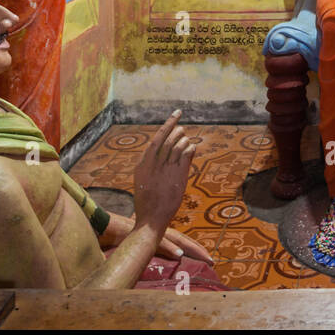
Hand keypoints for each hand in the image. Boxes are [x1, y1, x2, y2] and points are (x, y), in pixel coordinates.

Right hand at [97, 212, 212, 260]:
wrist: (103, 224)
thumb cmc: (118, 232)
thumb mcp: (136, 239)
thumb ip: (145, 244)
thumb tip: (151, 255)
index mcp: (157, 231)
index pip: (179, 238)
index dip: (193, 247)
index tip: (206, 256)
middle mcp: (157, 230)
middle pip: (182, 239)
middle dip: (198, 250)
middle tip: (213, 261)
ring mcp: (151, 232)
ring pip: (175, 240)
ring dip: (190, 249)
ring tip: (205, 258)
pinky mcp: (142, 235)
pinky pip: (158, 242)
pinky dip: (169, 248)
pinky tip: (179, 254)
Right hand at [132, 110, 197, 232]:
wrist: (150, 219)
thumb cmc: (148, 202)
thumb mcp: (143, 181)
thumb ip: (152, 166)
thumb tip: (165, 151)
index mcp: (142, 164)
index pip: (156, 139)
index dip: (167, 126)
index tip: (175, 115)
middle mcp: (153, 164)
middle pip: (167, 138)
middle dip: (176, 129)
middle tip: (181, 128)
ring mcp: (165, 169)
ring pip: (177, 145)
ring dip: (184, 139)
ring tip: (186, 138)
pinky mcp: (177, 175)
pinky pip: (185, 154)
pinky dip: (190, 148)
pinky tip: (192, 148)